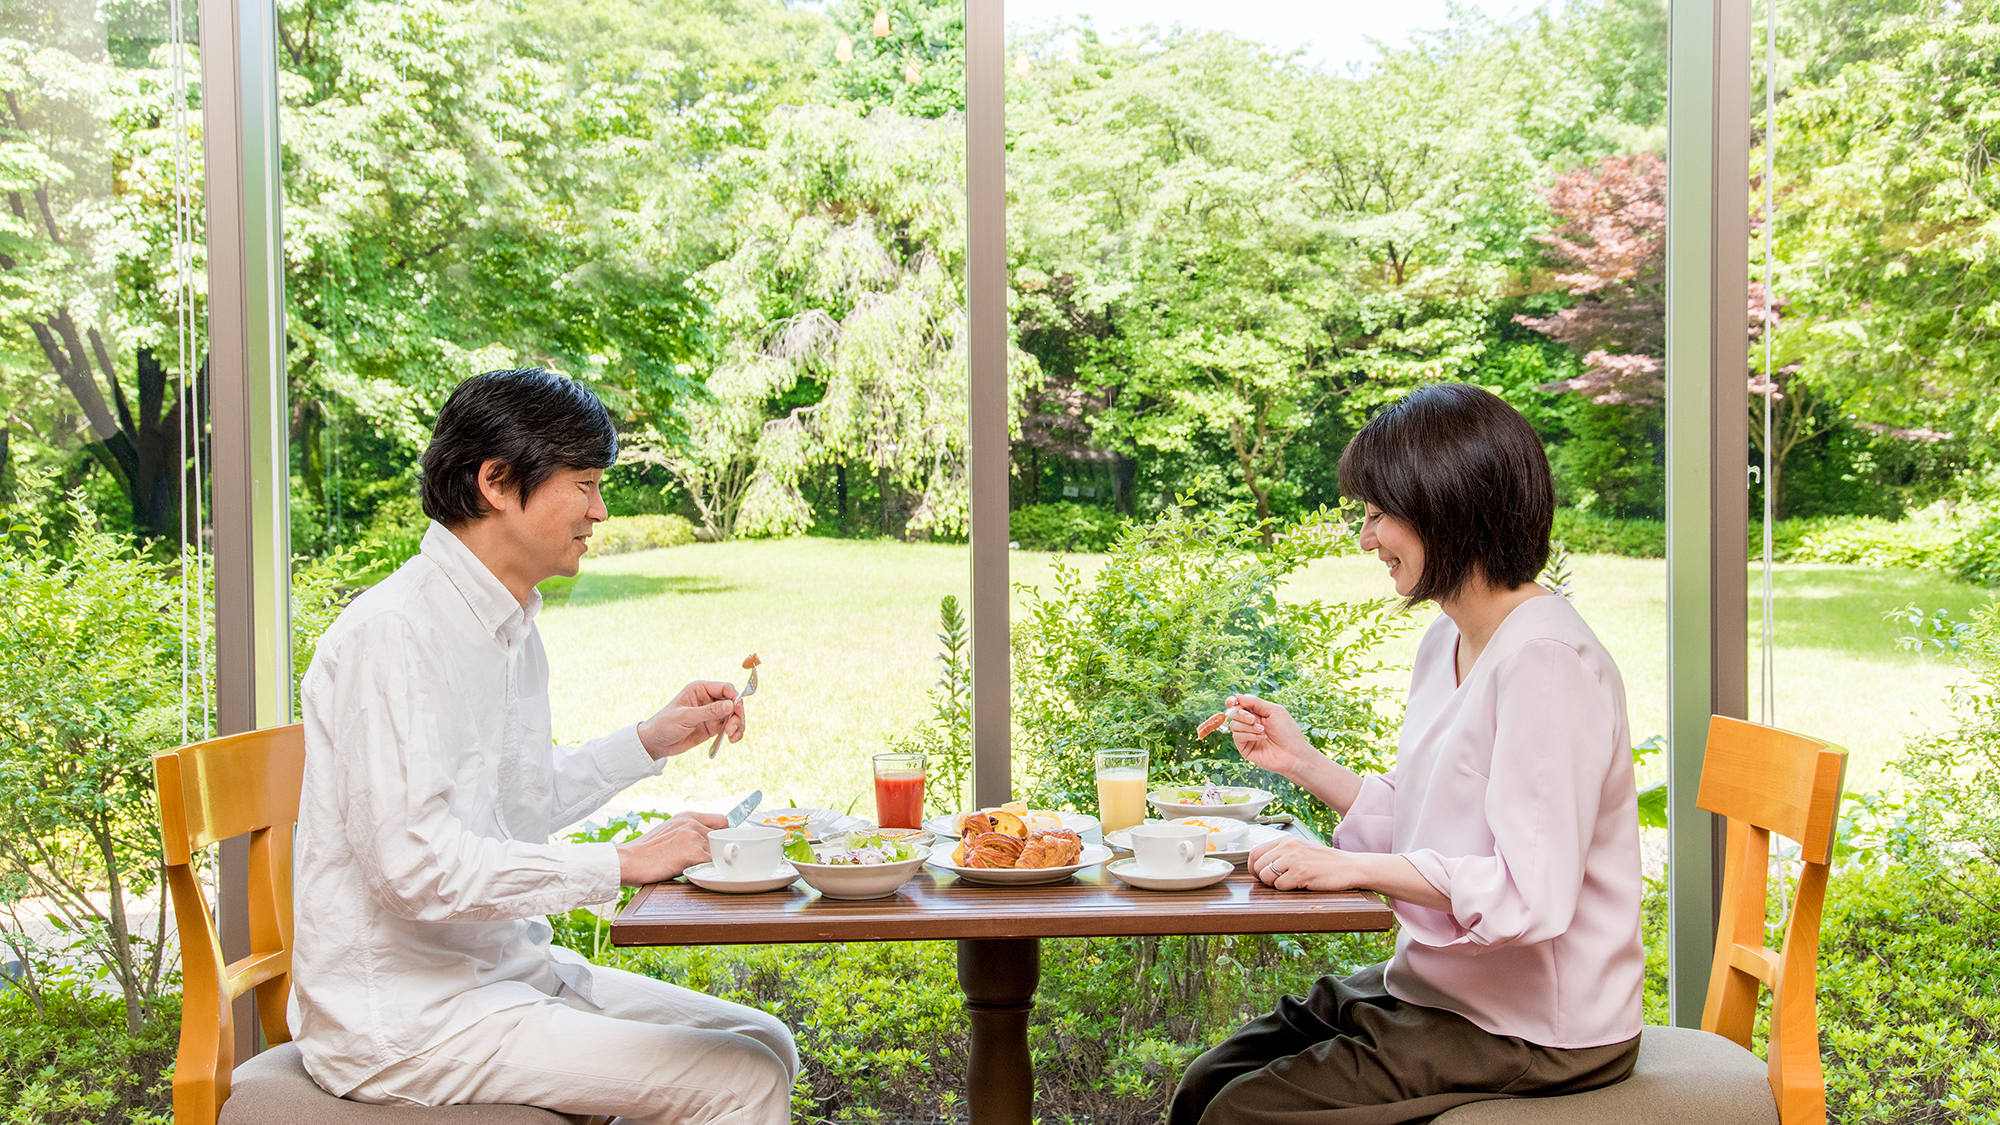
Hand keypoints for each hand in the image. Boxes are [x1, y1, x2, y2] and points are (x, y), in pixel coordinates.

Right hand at [615, 811, 728, 884]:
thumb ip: (689, 833)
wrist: (628, 861)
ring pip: (718, 853)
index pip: (721, 822)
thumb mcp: (669, 832)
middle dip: (715, 853)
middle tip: (703, 864)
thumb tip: (709, 844)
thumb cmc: (645, 853)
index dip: (721, 837)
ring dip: (710, 864)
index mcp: (687, 816)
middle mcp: (692, 823)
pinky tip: (693, 874)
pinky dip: (707, 873)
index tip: (717, 848)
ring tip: (693, 870)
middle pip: (721, 840)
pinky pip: (712, 865)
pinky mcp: (693, 853)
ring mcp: (693, 837)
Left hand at [637, 680, 744, 759]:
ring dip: (737, 725)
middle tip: (732, 729)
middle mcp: (708, 699)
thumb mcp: (686, 717)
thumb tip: (731, 705)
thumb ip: (709, 711)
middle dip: (736, 715)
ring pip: (733, 716)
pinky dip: (734, 733)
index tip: (738, 711)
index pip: (726, 689)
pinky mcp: (712, 727)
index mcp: (700, 689)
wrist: (655, 743)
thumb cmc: (665, 724)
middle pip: (733, 703)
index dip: (735, 698)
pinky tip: (732, 740)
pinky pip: (729, 727)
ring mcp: (711, 714)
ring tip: (732, 737)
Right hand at [1222, 694, 1316, 779]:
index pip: (1238, 704)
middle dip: (1242, 714)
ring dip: (1248, 727)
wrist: (1292, 753)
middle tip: (1253, 719)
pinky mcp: (1244, 747)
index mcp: (1256, 712)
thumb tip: (1237, 696)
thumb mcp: (1274, 711)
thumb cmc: (1287, 731)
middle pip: (1234, 713)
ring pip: (1234, 725)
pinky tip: (1261, 738)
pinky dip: (1248, 735)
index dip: (1232, 701)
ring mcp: (1246, 735)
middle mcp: (1249, 723)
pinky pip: (1237, 736)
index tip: (1234, 701)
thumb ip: (1255, 702)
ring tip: (1263, 730)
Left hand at [1247, 836, 1370, 892]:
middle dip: (1262, 878)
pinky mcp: (1301, 873)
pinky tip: (1299, 885)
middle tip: (1276, 882)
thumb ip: (1283, 854)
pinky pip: (1280, 886)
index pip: (1255, 852)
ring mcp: (1294, 859)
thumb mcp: (1302, 850)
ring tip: (1289, 883)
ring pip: (1265, 876)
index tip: (1260, 875)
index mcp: (1286, 840)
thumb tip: (1260, 866)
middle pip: (1257, 865)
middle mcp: (1288, 847)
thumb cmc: (1326, 862)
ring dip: (1274, 885)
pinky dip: (1286, 889)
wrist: (1350, 867)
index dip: (1254, 867)